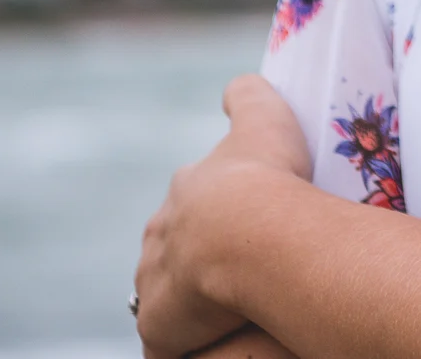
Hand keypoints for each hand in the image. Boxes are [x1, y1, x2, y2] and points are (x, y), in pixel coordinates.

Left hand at [134, 76, 313, 358]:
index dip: (213, 217)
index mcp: (185, 194)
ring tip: (227, 312)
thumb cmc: (264, 177)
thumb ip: (248, 97)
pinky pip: (170, 341)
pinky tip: (213, 338)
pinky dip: (186, 340)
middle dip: (194, 262)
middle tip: (236, 273)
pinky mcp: (160, 325)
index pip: (191, 207)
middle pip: (172, 251)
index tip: (239, 226)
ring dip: (190, 303)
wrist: (247, 232)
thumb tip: (237, 87)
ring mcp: (156, 283)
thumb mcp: (263, 120)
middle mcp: (160, 237)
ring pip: (169, 296)